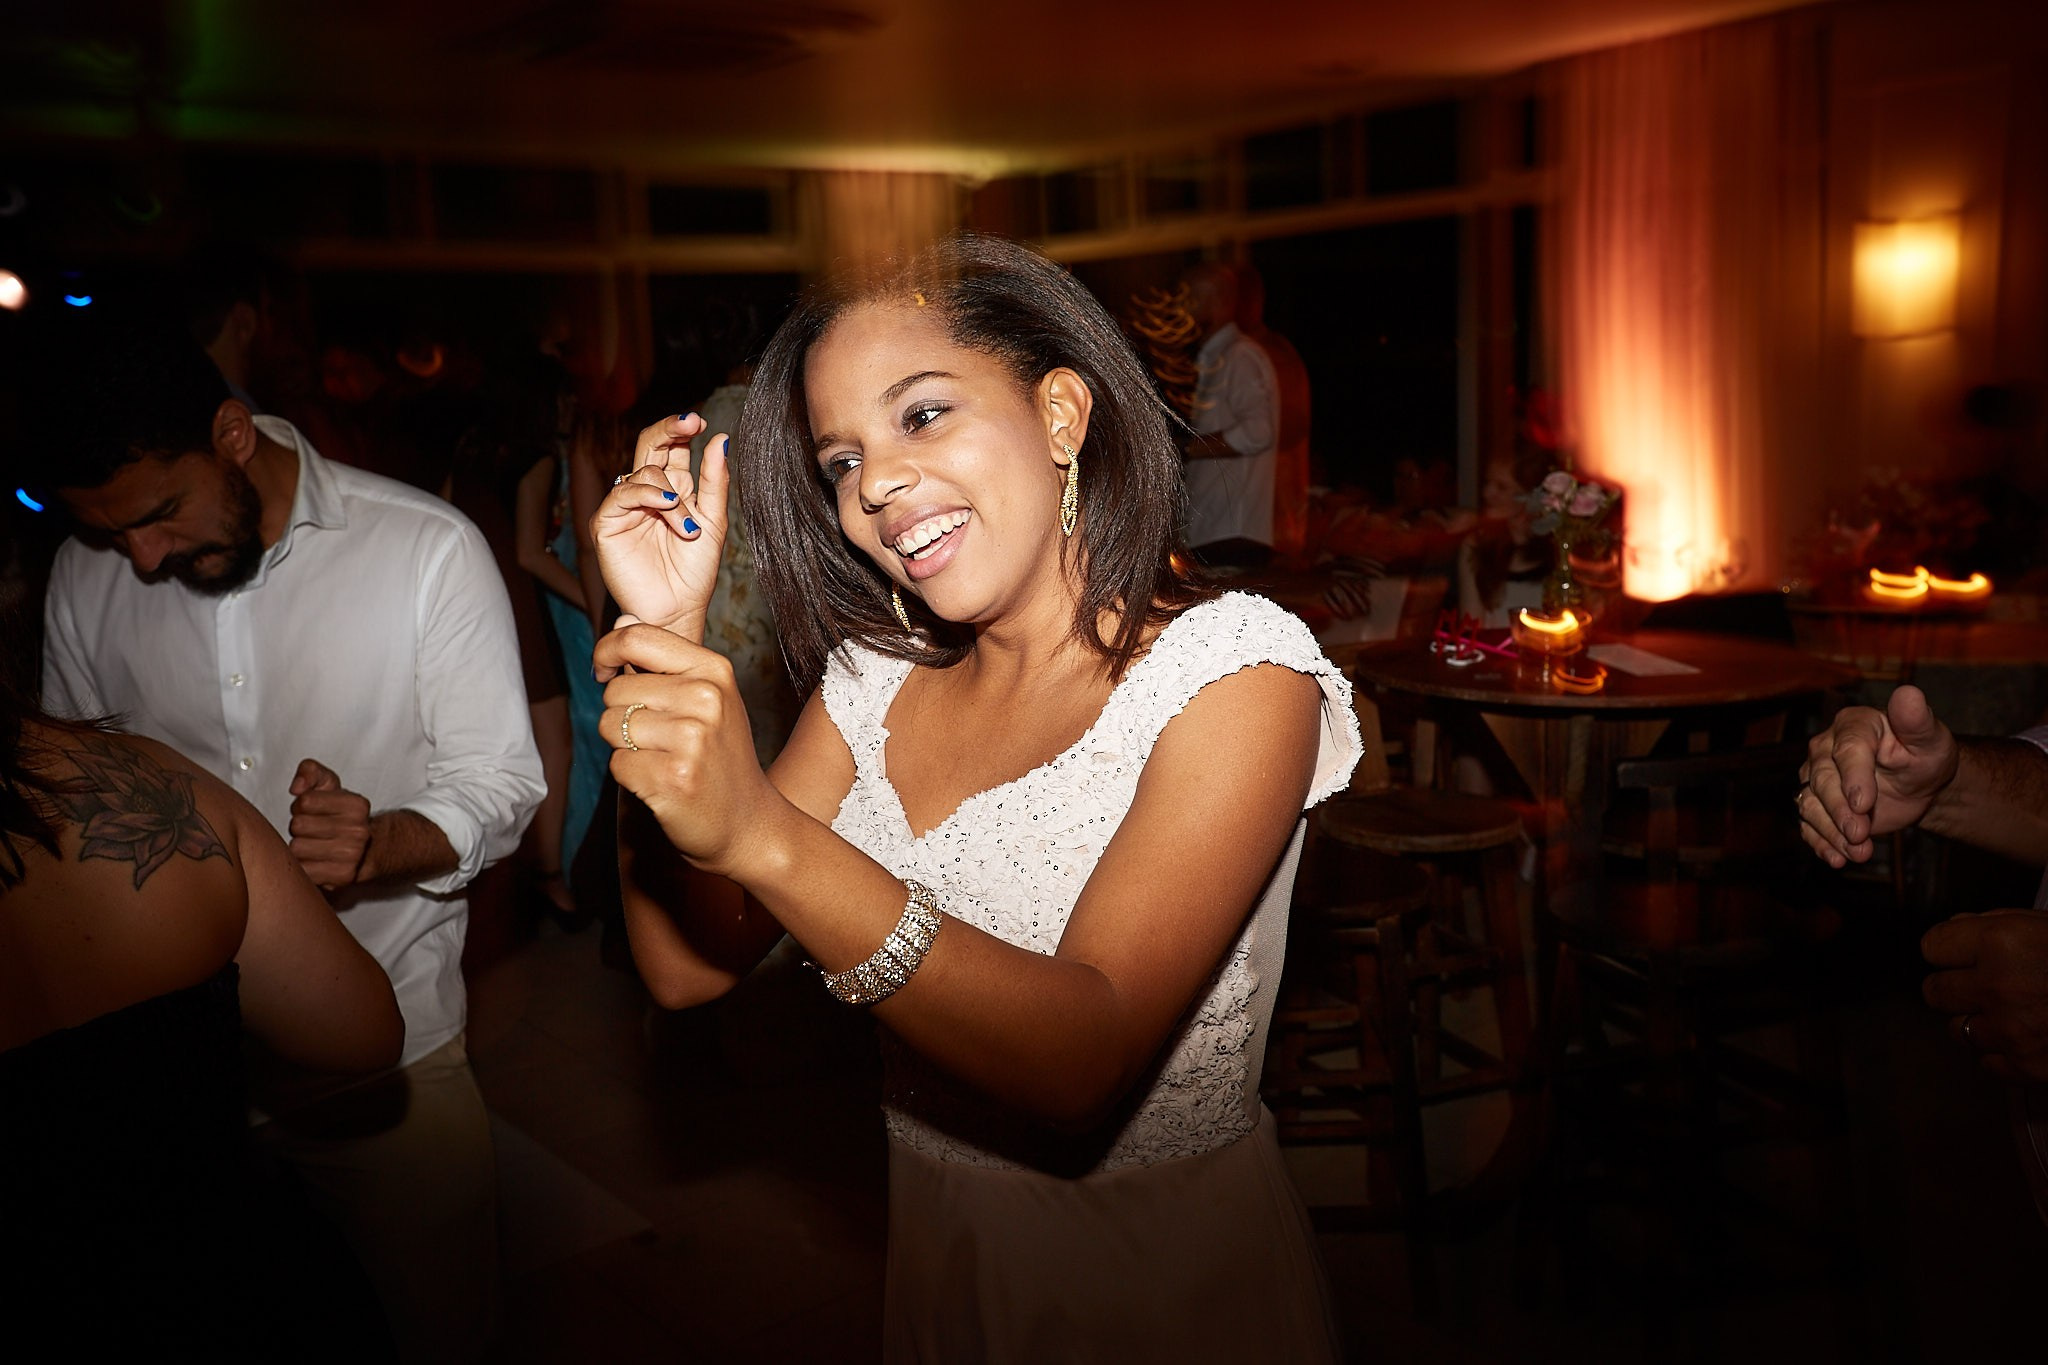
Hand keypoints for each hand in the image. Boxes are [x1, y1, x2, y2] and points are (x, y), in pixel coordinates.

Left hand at [288, 758, 371, 890]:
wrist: (369, 851)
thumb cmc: (341, 817)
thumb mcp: (329, 786)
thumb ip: (310, 771)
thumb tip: (297, 787)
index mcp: (357, 805)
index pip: (305, 801)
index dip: (302, 806)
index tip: (313, 811)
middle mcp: (358, 830)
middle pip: (298, 825)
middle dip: (299, 827)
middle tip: (312, 831)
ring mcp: (352, 855)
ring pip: (296, 848)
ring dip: (299, 847)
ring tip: (313, 846)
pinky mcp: (342, 876)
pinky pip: (302, 870)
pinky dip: (303, 867)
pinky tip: (314, 861)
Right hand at [591, 414, 728, 640]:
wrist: (677, 609)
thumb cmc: (695, 572)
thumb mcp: (713, 522)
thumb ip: (714, 481)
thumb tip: (721, 439)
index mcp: (674, 489)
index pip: (672, 447)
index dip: (681, 429)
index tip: (700, 420)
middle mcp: (648, 493)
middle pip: (649, 445)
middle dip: (669, 429)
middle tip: (690, 422)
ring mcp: (626, 507)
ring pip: (642, 471)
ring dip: (670, 493)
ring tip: (688, 526)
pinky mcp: (607, 523)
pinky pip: (622, 493)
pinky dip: (648, 496)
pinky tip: (669, 508)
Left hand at [595, 622, 781, 881]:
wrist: (749, 822)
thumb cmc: (721, 757)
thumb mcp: (709, 699)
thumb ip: (665, 663)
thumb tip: (620, 622)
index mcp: (714, 670)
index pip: (636, 638)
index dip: (606, 652)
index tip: (606, 671)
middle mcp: (706, 698)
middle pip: (615, 691)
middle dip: (622, 716)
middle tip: (657, 737)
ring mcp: (691, 739)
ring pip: (611, 727)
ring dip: (624, 748)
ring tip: (661, 759)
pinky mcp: (672, 777)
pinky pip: (617, 765)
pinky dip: (630, 777)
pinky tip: (661, 782)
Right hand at [1798, 685, 1957, 868]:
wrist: (1920, 784)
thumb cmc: (1925, 754)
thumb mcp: (1929, 738)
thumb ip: (1916, 719)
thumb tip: (1908, 694)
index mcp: (1853, 725)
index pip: (1846, 749)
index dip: (1853, 776)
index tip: (1865, 803)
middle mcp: (1826, 749)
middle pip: (1821, 780)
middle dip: (1839, 811)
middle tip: (1860, 834)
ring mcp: (1817, 778)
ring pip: (1809, 803)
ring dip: (1830, 831)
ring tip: (1858, 852)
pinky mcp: (1817, 804)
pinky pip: (1808, 824)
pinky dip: (1820, 843)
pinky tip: (1838, 858)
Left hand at [1923, 910, 2047, 1083]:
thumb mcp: (2046, 925)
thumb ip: (1995, 923)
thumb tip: (1954, 928)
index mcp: (2002, 942)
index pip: (1931, 947)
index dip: (1948, 950)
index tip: (1961, 954)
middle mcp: (1997, 986)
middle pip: (1934, 991)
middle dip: (1953, 987)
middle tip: (1984, 986)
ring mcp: (2011, 1031)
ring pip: (1957, 1030)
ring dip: (1977, 1022)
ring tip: (2013, 1012)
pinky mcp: (2028, 1067)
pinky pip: (1988, 1062)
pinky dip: (2004, 1053)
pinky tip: (2029, 1037)